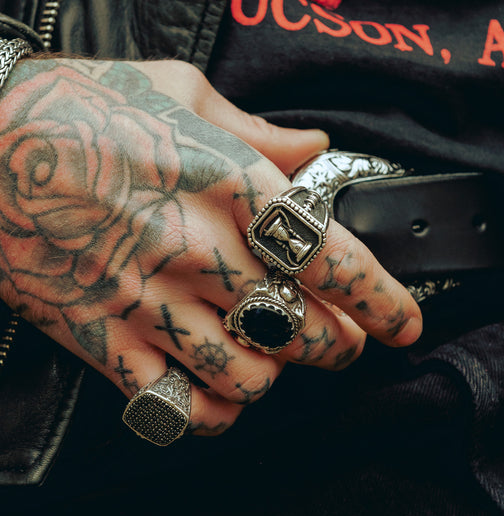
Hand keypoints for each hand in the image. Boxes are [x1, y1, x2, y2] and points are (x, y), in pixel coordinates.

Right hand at [0, 59, 421, 435]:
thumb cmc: (76, 111)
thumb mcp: (177, 93)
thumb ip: (256, 129)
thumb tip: (312, 148)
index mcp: (224, 184)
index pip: (330, 257)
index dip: (381, 299)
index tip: (405, 323)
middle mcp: (194, 249)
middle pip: (301, 328)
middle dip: (338, 344)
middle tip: (342, 339)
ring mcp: (146, 300)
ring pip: (248, 374)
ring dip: (277, 373)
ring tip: (276, 355)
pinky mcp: (102, 336)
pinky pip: (175, 402)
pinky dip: (214, 411)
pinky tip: (223, 392)